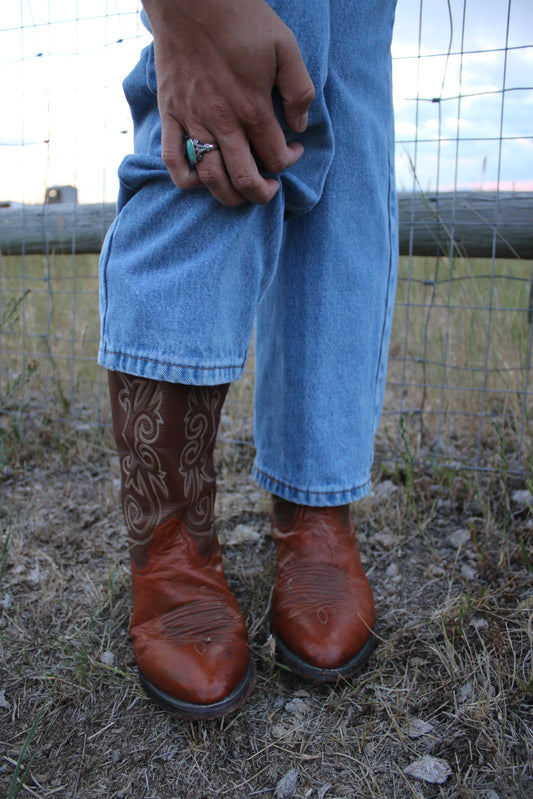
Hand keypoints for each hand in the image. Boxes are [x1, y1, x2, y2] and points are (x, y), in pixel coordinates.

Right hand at [141, 0, 314, 205]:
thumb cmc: (242, 20)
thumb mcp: (286, 47)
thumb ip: (299, 90)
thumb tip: (299, 125)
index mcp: (253, 109)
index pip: (276, 158)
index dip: (289, 161)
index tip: (292, 150)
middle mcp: (223, 123)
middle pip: (244, 180)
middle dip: (262, 194)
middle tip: (269, 188)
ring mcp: (193, 121)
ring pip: (211, 179)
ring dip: (229, 196)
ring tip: (240, 190)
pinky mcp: (170, 115)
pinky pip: (173, 160)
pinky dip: (185, 180)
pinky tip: (200, 180)